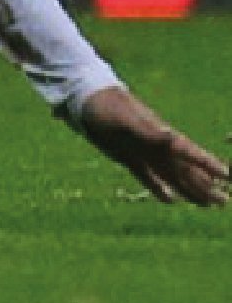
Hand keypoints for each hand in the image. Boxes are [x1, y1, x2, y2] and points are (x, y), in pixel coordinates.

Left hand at [72, 84, 228, 207]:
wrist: (84, 99)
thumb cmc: (106, 105)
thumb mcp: (126, 119)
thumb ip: (148, 131)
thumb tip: (171, 136)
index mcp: (159, 134)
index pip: (188, 151)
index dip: (207, 164)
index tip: (227, 174)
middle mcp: (156, 145)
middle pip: (186, 169)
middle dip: (205, 185)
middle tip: (225, 202)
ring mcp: (143, 152)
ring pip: (172, 175)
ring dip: (189, 189)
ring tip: (207, 203)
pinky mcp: (128, 158)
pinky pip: (148, 176)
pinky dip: (159, 188)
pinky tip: (170, 199)